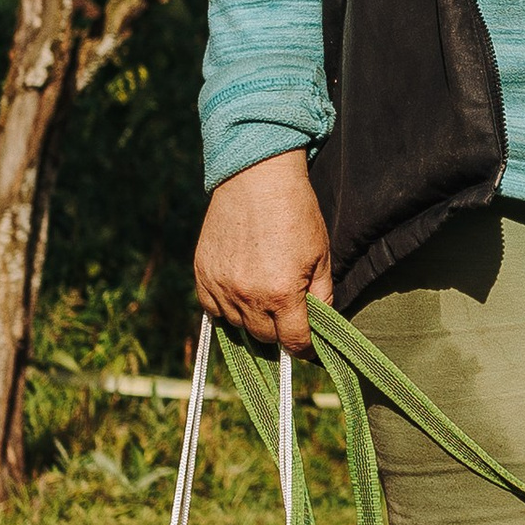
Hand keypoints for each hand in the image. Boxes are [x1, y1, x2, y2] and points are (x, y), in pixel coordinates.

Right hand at [192, 147, 330, 356]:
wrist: (256, 178)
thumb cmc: (296, 213)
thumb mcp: (321, 255)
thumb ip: (322, 297)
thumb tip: (320, 328)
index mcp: (282, 293)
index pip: (294, 343)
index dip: (305, 346)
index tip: (308, 342)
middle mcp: (247, 296)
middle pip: (265, 337)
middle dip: (280, 329)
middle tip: (288, 310)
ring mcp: (221, 286)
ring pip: (238, 326)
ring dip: (253, 319)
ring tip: (264, 293)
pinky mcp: (202, 275)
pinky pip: (213, 310)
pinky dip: (227, 308)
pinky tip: (241, 290)